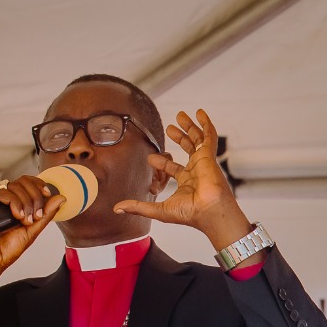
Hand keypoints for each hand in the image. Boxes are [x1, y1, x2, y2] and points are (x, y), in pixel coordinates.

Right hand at [0, 176, 63, 276]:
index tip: (47, 194)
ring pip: (13, 186)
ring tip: (26, 220)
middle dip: (35, 197)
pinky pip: (1, 193)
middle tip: (37, 215)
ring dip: (26, 202)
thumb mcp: (33, 229)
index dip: (38, 184)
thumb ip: (46, 214)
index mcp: (13, 202)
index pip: (26, 182)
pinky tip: (18, 216)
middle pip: (21, 181)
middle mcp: (1, 199)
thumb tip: (61, 197)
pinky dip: (14, 203)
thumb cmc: (7, 248)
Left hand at [113, 109, 253, 251]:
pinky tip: (200, 113)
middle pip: (187, 149)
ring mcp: (203, 162)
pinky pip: (209, 136)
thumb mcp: (158, 209)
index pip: (173, 168)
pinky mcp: (209, 156)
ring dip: (189, 127)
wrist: (208, 211)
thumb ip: (138, 207)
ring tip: (180, 115)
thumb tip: (117, 209)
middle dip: (179, 137)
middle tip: (169, 128)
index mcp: (186, 183)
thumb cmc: (190, 214)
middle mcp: (196, 171)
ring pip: (197, 140)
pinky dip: (205, 124)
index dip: (162, 162)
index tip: (151, 157)